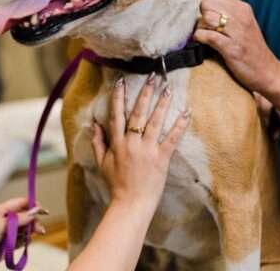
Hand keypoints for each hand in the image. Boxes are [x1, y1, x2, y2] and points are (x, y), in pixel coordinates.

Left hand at [0, 197, 46, 270]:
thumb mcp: (0, 224)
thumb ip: (19, 218)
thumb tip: (33, 212)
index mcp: (1, 211)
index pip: (21, 203)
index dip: (33, 204)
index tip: (43, 210)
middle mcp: (5, 220)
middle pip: (25, 216)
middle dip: (34, 221)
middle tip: (40, 229)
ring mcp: (7, 233)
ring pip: (25, 229)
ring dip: (31, 231)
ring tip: (34, 235)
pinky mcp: (8, 245)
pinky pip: (21, 241)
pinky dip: (26, 241)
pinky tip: (27, 242)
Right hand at [91, 74, 190, 211]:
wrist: (130, 204)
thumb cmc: (116, 184)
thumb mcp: (102, 163)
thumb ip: (98, 142)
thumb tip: (93, 124)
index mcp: (117, 143)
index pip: (117, 115)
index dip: (119, 97)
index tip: (122, 81)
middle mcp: (132, 143)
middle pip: (138, 113)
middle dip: (145, 93)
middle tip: (152, 76)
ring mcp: (147, 150)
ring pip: (155, 122)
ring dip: (162, 103)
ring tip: (168, 87)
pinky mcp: (161, 158)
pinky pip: (172, 138)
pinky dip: (180, 125)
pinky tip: (186, 111)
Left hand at [194, 0, 279, 92]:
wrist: (268, 71)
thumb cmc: (250, 49)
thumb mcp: (243, 24)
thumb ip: (227, 14)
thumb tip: (203, 8)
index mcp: (243, 8)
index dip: (206, 8)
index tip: (209, 21)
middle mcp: (241, 17)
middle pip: (207, 4)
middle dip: (201, 17)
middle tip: (207, 30)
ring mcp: (238, 32)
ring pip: (206, 18)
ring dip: (201, 28)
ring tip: (206, 38)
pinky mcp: (232, 48)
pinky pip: (208, 36)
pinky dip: (201, 39)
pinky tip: (204, 44)